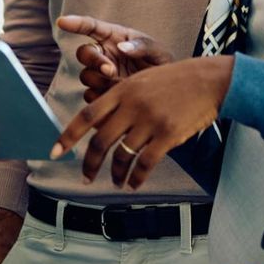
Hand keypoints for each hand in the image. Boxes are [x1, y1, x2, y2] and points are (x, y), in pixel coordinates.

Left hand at [49, 57, 232, 190]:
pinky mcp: (168, 135)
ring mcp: (150, 120)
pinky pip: (145, 163)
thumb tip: (99, 125)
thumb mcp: (142, 80)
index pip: (87, 115)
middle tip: (86, 178)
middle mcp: (132, 105)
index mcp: (122, 91)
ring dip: (116, 174)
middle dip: (90, 164)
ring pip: (122, 155)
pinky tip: (135, 183)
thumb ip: (121, 99)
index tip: (54, 152)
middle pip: (101, 140)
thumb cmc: (176, 81)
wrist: (209, 81)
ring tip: (116, 182)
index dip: (68, 136)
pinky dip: (137, 177)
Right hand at [56, 14, 173, 102]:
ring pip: (86, 76)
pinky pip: (90, 96)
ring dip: (100, 81)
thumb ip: (142, 46)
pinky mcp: (101, 94)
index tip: (62, 22)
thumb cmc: (161, 64)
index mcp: (114, 37)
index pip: (91, 26)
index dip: (75, 23)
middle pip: (84, 53)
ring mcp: (100, 75)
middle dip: (94, 61)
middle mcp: (103, 54)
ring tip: (121, 85)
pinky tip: (116, 98)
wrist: (167, 93)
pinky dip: (101, 98)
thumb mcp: (158, 51)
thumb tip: (122, 48)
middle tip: (110, 70)